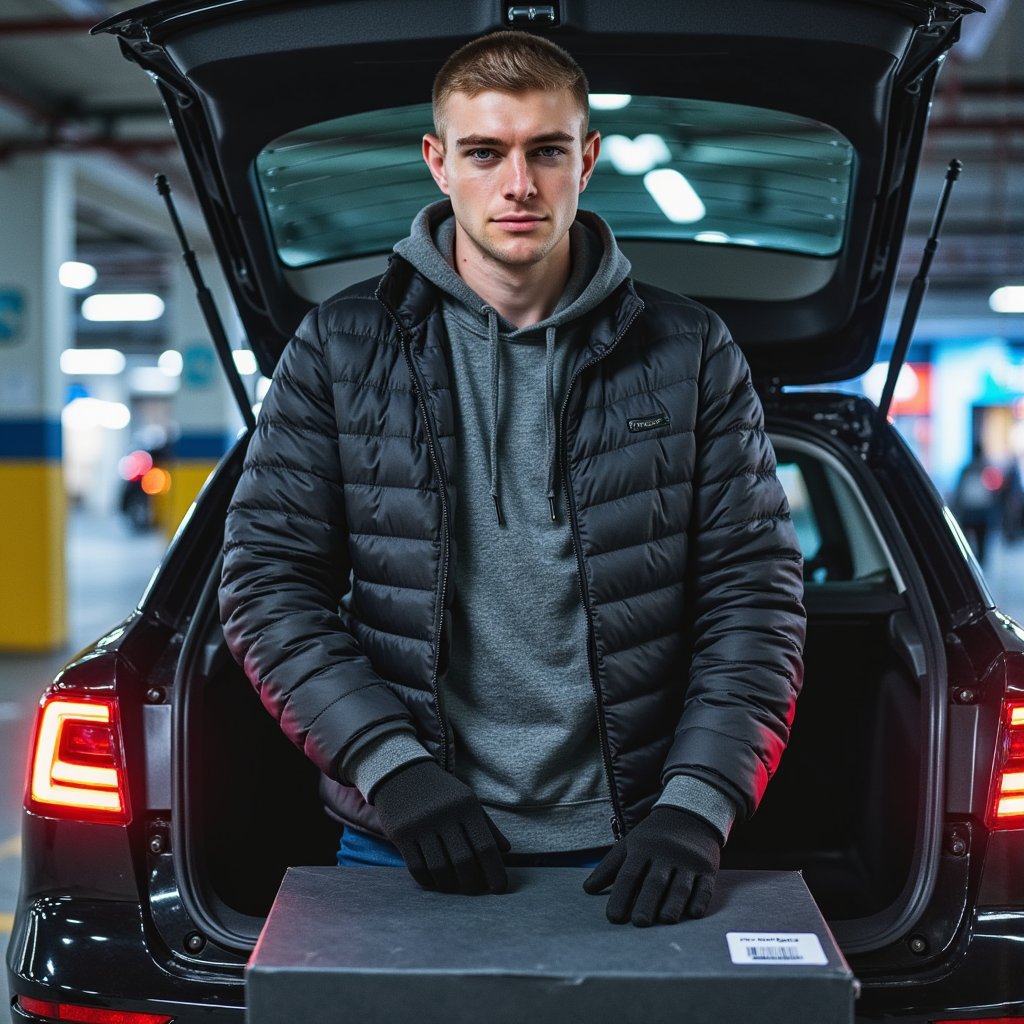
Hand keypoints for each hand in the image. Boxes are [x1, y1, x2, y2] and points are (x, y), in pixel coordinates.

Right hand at [371, 760, 510, 893]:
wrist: (401, 773)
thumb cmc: (440, 791)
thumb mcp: (467, 800)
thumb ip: (487, 825)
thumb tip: (506, 850)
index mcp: (466, 806)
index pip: (486, 846)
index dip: (495, 871)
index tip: (499, 888)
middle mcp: (445, 815)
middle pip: (464, 861)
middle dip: (472, 882)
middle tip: (474, 889)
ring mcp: (421, 825)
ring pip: (440, 869)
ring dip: (448, 884)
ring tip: (453, 885)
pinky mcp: (401, 834)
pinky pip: (417, 868)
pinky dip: (428, 880)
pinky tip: (433, 879)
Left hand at [583, 806, 721, 925]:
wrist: (690, 814)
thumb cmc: (653, 836)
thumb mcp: (629, 844)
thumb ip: (609, 867)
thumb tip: (587, 889)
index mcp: (642, 849)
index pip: (629, 874)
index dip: (620, 896)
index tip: (613, 917)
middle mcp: (665, 854)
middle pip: (655, 882)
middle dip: (646, 902)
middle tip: (639, 923)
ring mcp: (688, 861)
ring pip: (680, 885)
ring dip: (673, 903)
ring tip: (665, 920)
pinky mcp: (707, 868)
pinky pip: (704, 886)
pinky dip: (699, 900)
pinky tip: (692, 914)